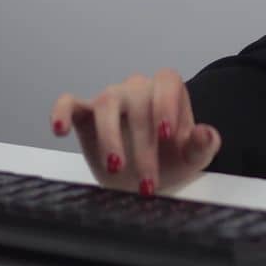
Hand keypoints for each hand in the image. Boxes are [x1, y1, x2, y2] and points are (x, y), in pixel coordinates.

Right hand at [50, 68, 221, 195]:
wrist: (145, 178)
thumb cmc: (172, 161)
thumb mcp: (192, 157)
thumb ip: (202, 145)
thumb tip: (206, 133)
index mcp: (167, 90)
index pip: (168, 82)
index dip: (167, 103)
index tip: (167, 134)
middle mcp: (137, 89)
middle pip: (138, 103)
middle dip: (143, 146)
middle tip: (148, 183)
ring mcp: (110, 99)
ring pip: (105, 103)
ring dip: (110, 136)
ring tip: (115, 167)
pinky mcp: (84, 114)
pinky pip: (68, 103)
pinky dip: (61, 112)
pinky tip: (59, 129)